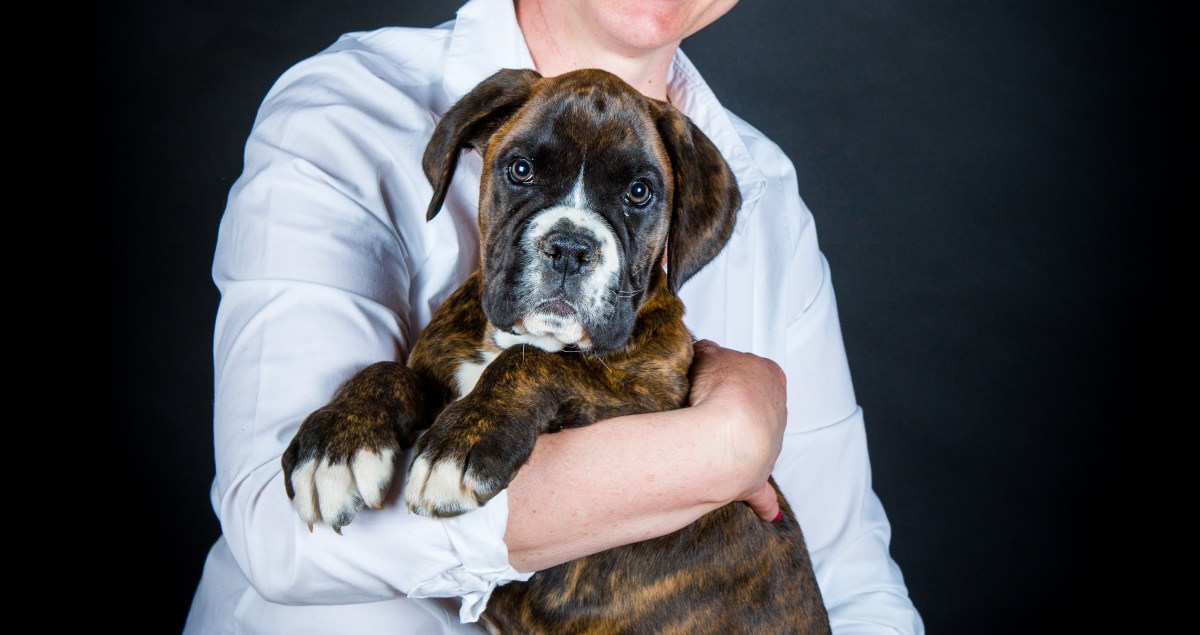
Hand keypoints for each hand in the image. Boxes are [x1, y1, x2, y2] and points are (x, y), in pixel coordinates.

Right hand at [687, 340, 786, 520]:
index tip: (705, 378)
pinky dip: (763, 500)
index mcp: (770, 375)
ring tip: (703, 440)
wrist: (726, 434)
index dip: (723, 371)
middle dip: (730, 407)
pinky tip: (766, 511)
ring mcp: (769, 445)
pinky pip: (762, 492)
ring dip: (735, 443)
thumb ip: (708, 354)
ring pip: (755, 443)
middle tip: (701, 408)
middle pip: (753, 407)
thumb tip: (703, 353)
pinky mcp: (757, 477)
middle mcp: (777, 411)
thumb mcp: (709, 356)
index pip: (748, 369)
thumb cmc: (722, 392)